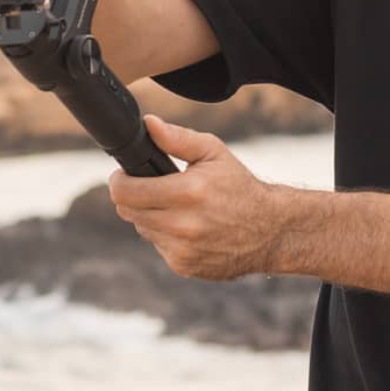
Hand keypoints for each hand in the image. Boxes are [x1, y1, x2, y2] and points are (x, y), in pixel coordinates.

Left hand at [108, 116, 283, 280]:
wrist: (270, 230)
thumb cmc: (239, 186)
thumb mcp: (214, 153)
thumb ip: (177, 138)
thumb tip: (149, 124)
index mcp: (188, 192)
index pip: (125, 192)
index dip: (119, 181)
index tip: (124, 175)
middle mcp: (183, 225)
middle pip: (127, 212)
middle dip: (133, 197)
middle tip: (150, 187)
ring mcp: (182, 249)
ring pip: (142, 228)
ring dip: (150, 216)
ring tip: (176, 206)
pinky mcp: (183, 266)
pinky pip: (158, 245)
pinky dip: (166, 235)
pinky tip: (187, 226)